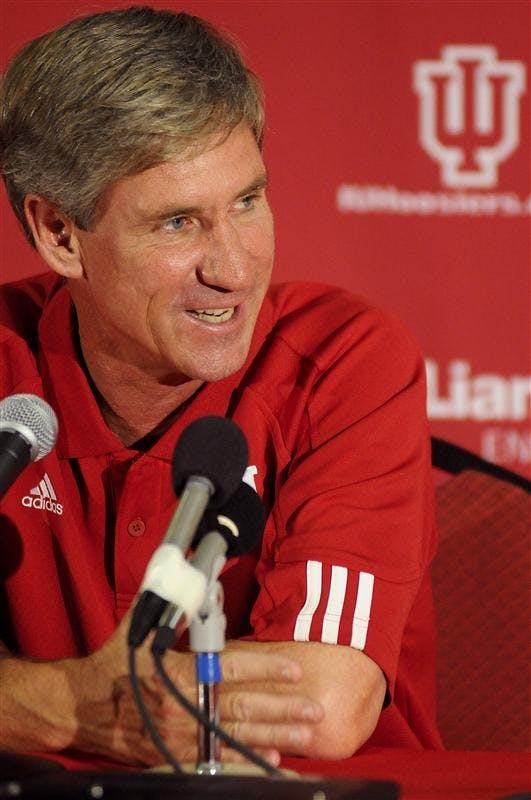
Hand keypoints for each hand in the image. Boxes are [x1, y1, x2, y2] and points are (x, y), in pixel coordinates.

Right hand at [64, 611, 323, 767]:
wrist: (79, 707)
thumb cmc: (111, 664)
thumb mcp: (137, 627)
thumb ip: (168, 600)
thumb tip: (187, 568)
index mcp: (177, 673)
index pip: (231, 670)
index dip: (266, 669)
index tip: (295, 669)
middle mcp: (183, 706)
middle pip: (241, 708)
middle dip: (281, 709)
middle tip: (314, 710)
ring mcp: (180, 735)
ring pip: (235, 737)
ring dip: (273, 736)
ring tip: (305, 735)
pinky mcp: (174, 754)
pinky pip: (216, 760)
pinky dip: (245, 759)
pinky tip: (272, 760)